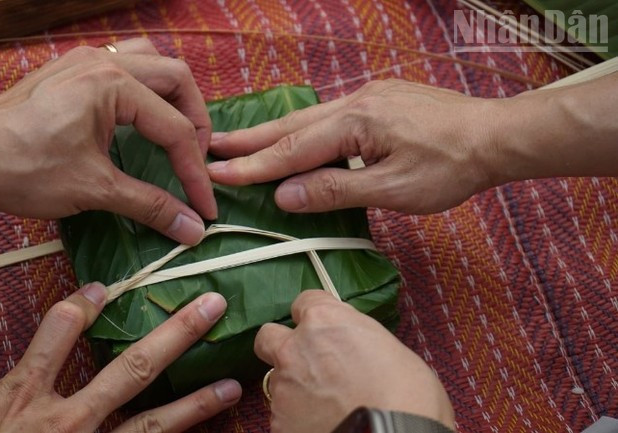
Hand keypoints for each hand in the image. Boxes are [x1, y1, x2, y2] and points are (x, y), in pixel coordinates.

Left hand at [0, 38, 215, 244]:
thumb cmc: (25, 169)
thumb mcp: (93, 189)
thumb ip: (150, 204)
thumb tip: (191, 229)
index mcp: (113, 84)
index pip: (174, 127)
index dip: (195, 171)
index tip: (204, 207)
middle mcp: (104, 61)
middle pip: (176, 78)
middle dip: (196, 120)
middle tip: (197, 159)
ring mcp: (85, 61)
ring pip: (151, 62)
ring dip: (172, 95)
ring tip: (177, 131)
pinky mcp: (71, 71)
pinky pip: (124, 65)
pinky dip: (145, 89)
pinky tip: (140, 116)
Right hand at [0, 286, 241, 432]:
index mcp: (25, 392)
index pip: (61, 331)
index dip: (85, 304)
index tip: (105, 286)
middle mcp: (67, 418)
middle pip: (131, 368)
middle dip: (175, 334)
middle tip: (211, 308)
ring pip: (150, 422)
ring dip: (193, 403)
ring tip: (230, 385)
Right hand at [207, 79, 500, 213]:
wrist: (498, 136)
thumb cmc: (450, 167)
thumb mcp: (392, 189)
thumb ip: (335, 190)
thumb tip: (284, 196)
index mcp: (355, 122)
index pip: (293, 150)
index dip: (254, 166)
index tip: (218, 173)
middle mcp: (356, 101)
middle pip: (292, 125)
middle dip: (251, 139)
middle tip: (213, 146)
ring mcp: (369, 97)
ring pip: (310, 117)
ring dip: (274, 132)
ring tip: (242, 141)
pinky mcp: (382, 100)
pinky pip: (330, 115)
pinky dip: (303, 128)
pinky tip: (297, 135)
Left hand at [255, 290, 453, 432]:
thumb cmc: (408, 396)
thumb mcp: (389, 348)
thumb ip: (357, 339)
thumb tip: (353, 348)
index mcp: (324, 320)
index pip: (304, 302)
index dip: (314, 317)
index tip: (323, 329)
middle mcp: (295, 348)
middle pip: (268, 336)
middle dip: (283, 346)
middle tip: (306, 363)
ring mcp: (283, 386)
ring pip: (277, 379)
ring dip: (296, 387)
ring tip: (328, 405)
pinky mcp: (279, 421)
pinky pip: (284, 414)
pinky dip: (299, 418)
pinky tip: (325, 424)